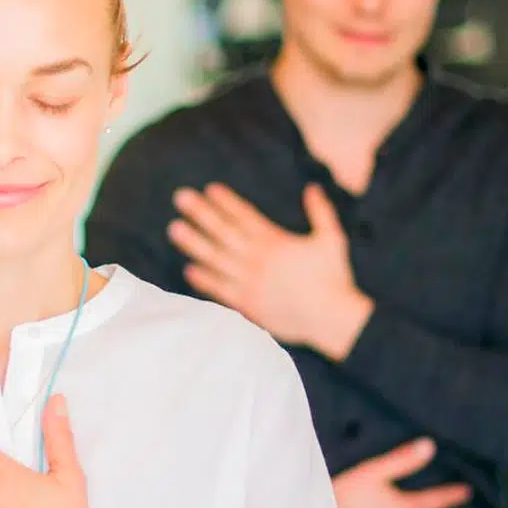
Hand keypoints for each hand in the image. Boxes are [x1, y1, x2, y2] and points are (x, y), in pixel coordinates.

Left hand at [168, 182, 372, 357]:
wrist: (333, 320)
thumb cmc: (334, 279)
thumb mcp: (332, 240)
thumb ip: (320, 212)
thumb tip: (311, 187)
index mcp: (275, 242)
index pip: (245, 216)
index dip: (226, 202)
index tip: (209, 189)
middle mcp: (257, 260)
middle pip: (223, 232)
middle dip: (201, 213)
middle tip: (180, 198)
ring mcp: (249, 283)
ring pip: (215, 259)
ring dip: (193, 243)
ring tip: (174, 228)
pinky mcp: (248, 305)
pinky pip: (220, 290)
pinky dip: (203, 280)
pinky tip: (188, 269)